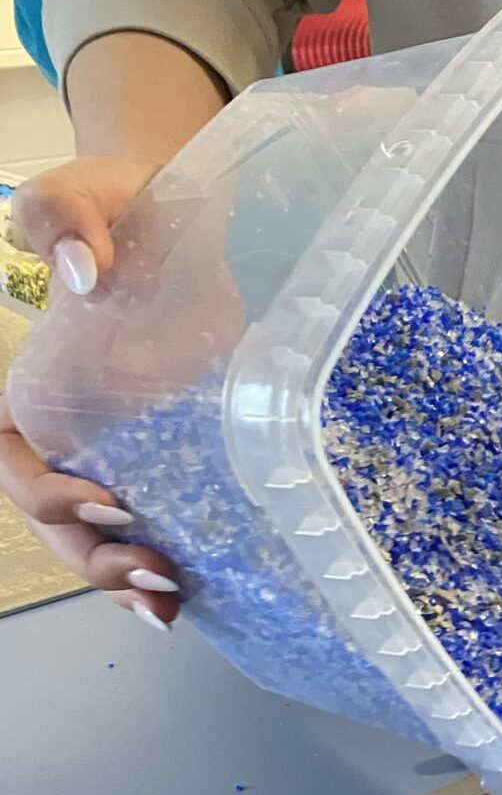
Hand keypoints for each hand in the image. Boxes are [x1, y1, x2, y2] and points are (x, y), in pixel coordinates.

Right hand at [1, 155, 182, 627]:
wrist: (189, 221)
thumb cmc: (122, 206)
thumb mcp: (86, 193)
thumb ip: (66, 219)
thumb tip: (84, 271)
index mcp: (30, 390)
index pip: (16, 462)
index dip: (47, 493)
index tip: (102, 498)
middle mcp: (69, 436)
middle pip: (59, 523)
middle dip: (98, 559)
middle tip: (153, 570)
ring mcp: (122, 457)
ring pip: (104, 543)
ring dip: (130, 583)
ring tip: (170, 601)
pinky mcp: (174, 464)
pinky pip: (158, 531)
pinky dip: (165, 571)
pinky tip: (191, 598)